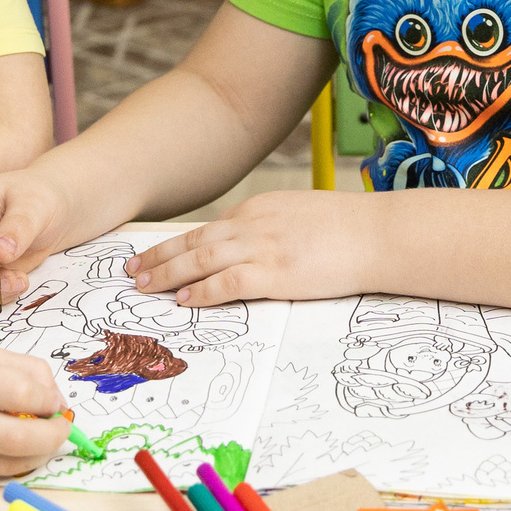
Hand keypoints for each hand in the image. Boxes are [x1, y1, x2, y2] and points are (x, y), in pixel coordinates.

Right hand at [0, 343, 74, 481]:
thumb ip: (25, 372)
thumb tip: (59, 405)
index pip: (19, 394)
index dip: (48, 401)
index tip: (55, 402)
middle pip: (18, 440)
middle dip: (53, 437)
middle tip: (63, 428)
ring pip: (10, 464)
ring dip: (38, 453)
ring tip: (40, 435)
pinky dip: (11, 461)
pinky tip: (9, 443)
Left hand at [123, 190, 382, 305]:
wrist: (378, 233)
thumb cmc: (348, 229)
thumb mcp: (300, 217)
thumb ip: (271, 229)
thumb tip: (252, 248)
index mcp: (259, 210)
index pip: (208, 229)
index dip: (176, 243)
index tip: (153, 254)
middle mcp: (253, 224)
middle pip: (194, 241)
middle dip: (159, 256)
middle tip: (132, 270)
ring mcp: (263, 248)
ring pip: (202, 259)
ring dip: (168, 273)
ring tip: (143, 286)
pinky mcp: (276, 273)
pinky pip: (228, 283)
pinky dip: (202, 292)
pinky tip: (183, 301)